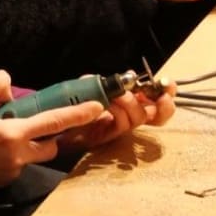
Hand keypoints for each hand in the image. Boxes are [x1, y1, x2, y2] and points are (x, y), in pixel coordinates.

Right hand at [0, 70, 102, 196]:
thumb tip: (11, 90)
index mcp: (13, 134)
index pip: (54, 122)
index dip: (79, 114)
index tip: (98, 108)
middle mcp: (17, 156)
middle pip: (51, 146)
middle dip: (50, 136)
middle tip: (35, 124)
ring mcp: (11, 172)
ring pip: (34, 157)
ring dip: (30, 146)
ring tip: (7, 136)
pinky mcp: (2, 182)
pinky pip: (18, 166)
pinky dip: (14, 155)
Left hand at [56, 81, 176, 153]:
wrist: (46, 120)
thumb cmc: (67, 101)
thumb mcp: (87, 86)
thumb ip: (105, 83)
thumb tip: (126, 77)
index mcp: (125, 103)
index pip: (153, 101)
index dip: (165, 95)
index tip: (169, 86)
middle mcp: (125, 116)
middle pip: (155, 116)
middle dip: (161, 106)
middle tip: (160, 99)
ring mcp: (115, 128)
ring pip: (137, 120)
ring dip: (131, 105)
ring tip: (119, 98)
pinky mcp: (104, 137)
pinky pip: (119, 127)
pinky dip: (118, 114)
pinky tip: (110, 106)